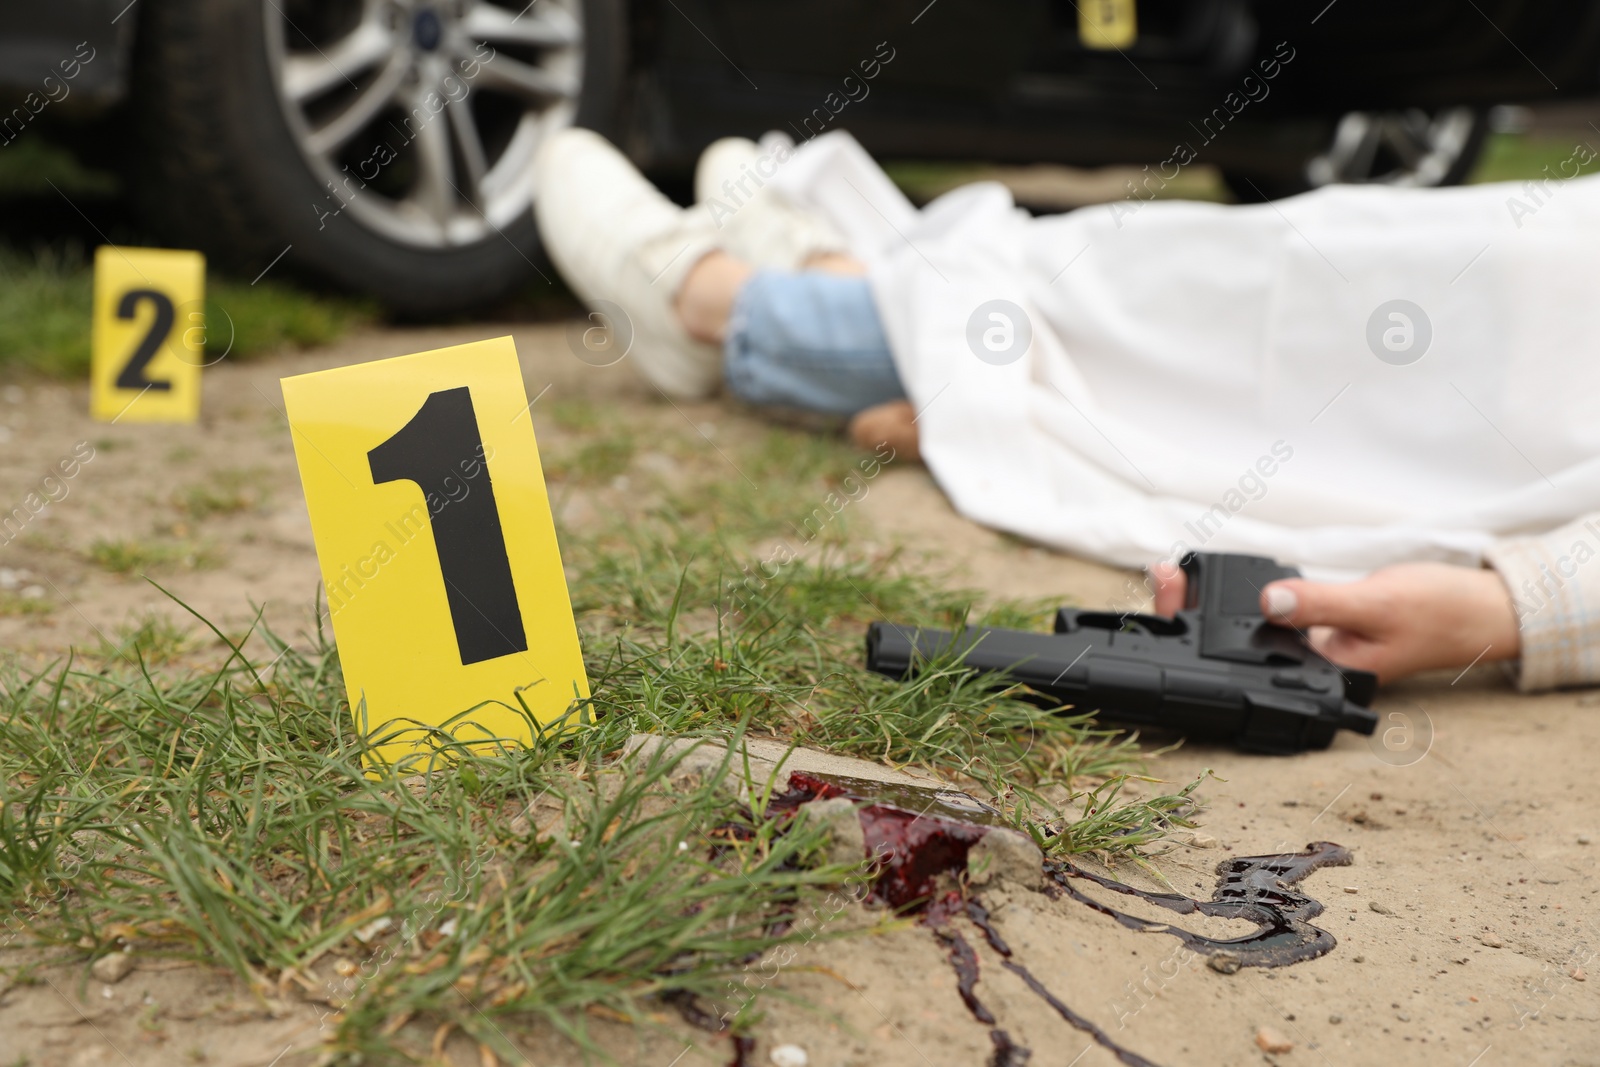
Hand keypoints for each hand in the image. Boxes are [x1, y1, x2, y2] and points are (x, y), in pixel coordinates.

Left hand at [1149, 560, 1520, 684]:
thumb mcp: (1376, 603)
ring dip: (1203, 604)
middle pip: (1226, 649)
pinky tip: (1207, 577)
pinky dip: (1234, 595)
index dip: (1198, 639)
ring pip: (1238, 631)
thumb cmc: (1437, 613)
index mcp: (1317, 682)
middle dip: (1187, 614)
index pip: (1242, 669)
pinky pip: (1260, 613)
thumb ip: (1322, 605)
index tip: (1170, 601)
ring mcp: (1304, 649)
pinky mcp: (1309, 626)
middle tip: (1159, 575)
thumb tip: (1270, 601)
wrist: (1479, 610)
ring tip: (1167, 575)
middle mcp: (1303, 671)